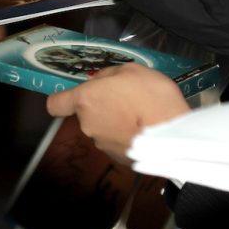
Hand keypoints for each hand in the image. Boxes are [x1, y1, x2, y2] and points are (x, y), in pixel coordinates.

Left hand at [46, 64, 189, 163]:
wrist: (173, 134)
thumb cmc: (151, 96)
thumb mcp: (132, 70)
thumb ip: (108, 75)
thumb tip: (98, 82)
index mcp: (85, 100)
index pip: (55, 104)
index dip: (62, 99)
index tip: (74, 96)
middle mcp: (87, 125)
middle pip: (86, 114)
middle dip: (101, 106)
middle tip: (126, 98)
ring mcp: (102, 144)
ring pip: (102, 128)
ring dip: (114, 121)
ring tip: (140, 114)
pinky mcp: (118, 159)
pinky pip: (116, 142)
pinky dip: (125, 136)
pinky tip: (144, 129)